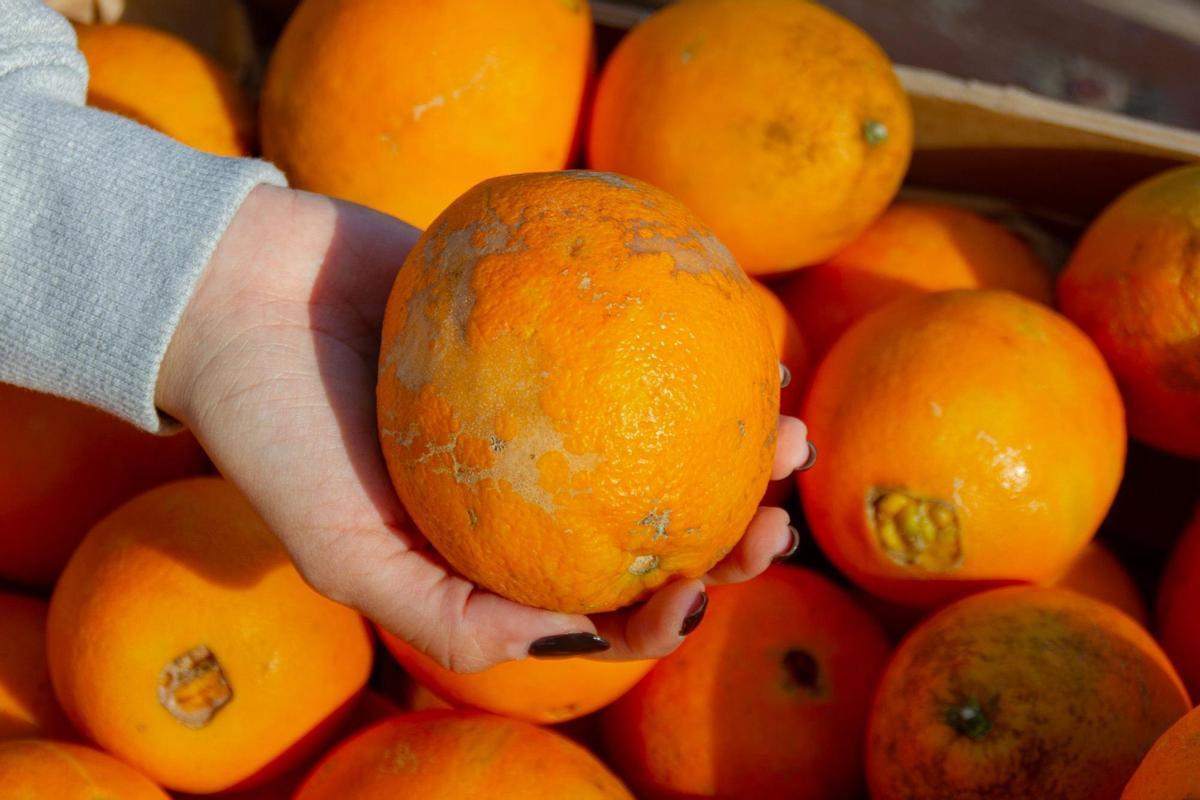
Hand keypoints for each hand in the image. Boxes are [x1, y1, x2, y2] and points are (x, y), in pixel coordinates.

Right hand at [157, 184, 812, 672]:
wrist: (239, 291)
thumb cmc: (276, 428)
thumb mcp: (344, 553)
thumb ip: (449, 617)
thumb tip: (578, 639)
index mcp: (494, 552)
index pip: (599, 602)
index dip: (667, 611)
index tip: (702, 585)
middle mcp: (531, 485)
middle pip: (651, 521)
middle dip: (729, 533)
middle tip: (777, 512)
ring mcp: (548, 404)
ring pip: (662, 433)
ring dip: (735, 441)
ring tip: (787, 424)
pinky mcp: (550, 323)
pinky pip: (636, 338)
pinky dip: (693, 343)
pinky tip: (745, 336)